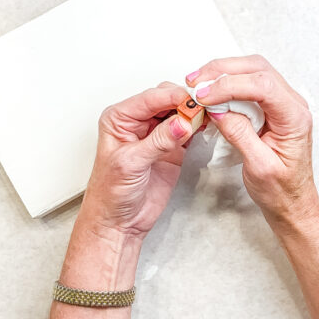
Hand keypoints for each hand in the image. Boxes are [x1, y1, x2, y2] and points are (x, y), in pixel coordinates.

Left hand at [79, 82, 193, 239]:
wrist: (119, 222)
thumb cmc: (110, 193)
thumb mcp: (131, 163)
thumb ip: (158, 141)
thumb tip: (181, 122)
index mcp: (119, 118)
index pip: (150, 98)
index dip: (173, 96)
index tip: (193, 100)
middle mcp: (137, 122)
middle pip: (167, 99)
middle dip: (185, 102)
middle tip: (202, 109)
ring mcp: (156, 134)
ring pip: (179, 112)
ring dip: (194, 113)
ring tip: (208, 115)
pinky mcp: (171, 148)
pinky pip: (188, 129)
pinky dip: (198, 126)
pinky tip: (206, 125)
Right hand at [186, 55, 318, 229]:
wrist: (292, 202)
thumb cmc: (281, 190)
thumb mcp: (258, 167)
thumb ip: (240, 134)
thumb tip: (218, 109)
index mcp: (294, 118)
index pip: (263, 86)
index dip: (229, 85)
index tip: (204, 96)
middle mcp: (292, 104)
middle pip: (257, 68)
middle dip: (223, 70)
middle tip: (195, 81)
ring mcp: (282, 103)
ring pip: (253, 70)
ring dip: (223, 72)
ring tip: (198, 83)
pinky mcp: (271, 107)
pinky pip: (249, 83)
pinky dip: (227, 82)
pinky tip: (211, 90)